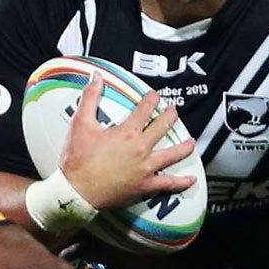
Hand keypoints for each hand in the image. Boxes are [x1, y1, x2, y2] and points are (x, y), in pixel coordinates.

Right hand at [59, 82, 196, 210]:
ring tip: (191, 141)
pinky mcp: (145, 185)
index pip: (146, 109)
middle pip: (164, 126)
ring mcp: (146, 167)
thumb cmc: (78, 160)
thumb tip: (96, 78)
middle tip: (173, 111)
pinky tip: (190, 179)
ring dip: (184, 146)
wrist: (77, 190)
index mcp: (127, 132)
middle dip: (171, 115)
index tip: (154, 96)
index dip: (152, 99)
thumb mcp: (81, 124)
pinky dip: (181, 182)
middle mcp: (140, 148)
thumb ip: (90, 97)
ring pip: (173, 154)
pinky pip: (168, 183)